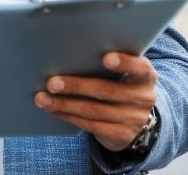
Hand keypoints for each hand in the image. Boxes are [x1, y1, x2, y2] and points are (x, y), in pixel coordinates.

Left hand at [34, 52, 157, 152]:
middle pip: (105, 91)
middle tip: (51, 82)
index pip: (140, 67)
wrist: (136, 121)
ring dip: (63, 104)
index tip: (105, 58)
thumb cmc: (120, 85)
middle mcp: (143, 98)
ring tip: (42, 98)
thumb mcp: (123, 73)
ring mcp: (133, 119)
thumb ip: (107, 63)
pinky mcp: (120, 135)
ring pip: (92, 110)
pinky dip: (66, 115)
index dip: (124, 63)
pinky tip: (51, 109)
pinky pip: (89, 125)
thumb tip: (67, 52)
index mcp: (145, 77)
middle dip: (75, 86)